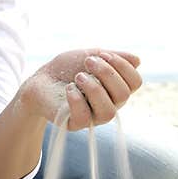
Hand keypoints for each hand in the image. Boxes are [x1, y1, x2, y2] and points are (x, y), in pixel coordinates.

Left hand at [22, 48, 142, 130]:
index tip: (103, 54)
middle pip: (123, 95)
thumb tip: (138, 60)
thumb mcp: (89, 55)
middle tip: (87, 62)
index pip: (135, 82)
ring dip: (94, 89)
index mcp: (115, 88)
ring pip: (108, 112)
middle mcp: (108, 104)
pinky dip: (77, 100)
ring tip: (78, 77)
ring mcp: (92, 117)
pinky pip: (85, 118)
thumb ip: (112, 57)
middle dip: (106, 74)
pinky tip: (68, 89)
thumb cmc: (65, 69)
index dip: (123, 66)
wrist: (39, 81)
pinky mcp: (74, 124)